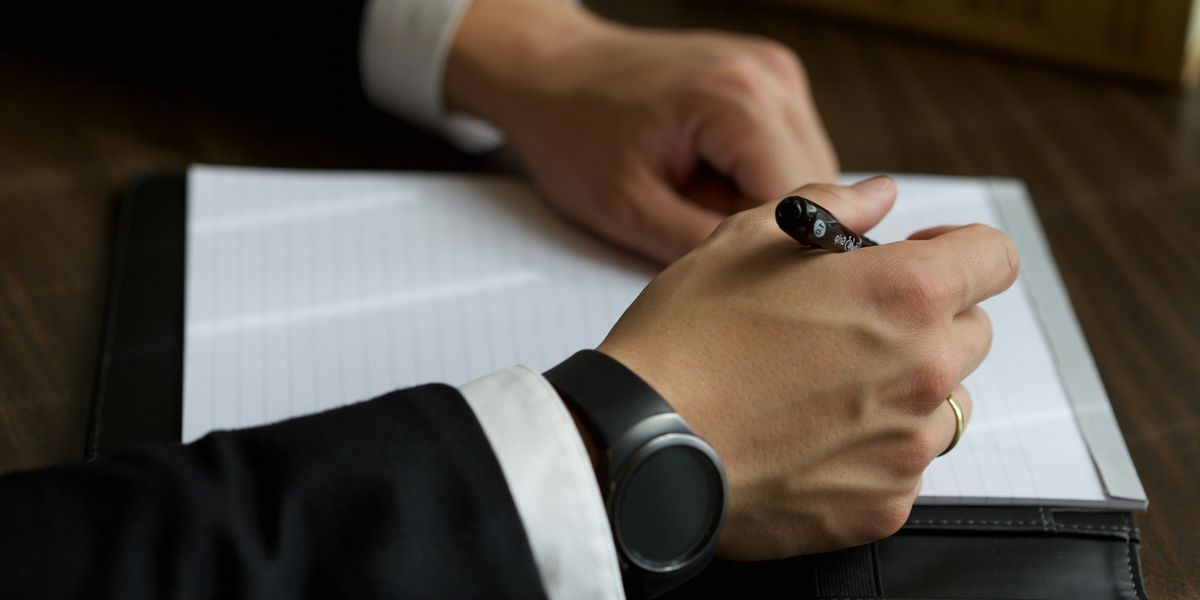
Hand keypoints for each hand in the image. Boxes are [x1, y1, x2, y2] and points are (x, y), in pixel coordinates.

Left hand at [446, 0, 836, 262]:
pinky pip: (790, 149)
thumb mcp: (628, 212)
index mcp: (736, 102)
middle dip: (771, 227)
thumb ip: (706, 248)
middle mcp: (769, 76)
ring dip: (768, 202)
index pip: (803, 207)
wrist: (551, 72)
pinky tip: (708, 176)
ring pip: (812, 172)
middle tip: (700, 231)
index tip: (734, 275)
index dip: (774, 254)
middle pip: (819, 189)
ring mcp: (776, 71)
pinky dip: (758, 175)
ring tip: (697, 197)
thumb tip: (770, 282)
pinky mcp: (771, 78)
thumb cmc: (573, 133)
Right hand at [598, 176, 1019, 558]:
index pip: (995, 258)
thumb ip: (831, 207)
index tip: (926, 257)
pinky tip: (806, 436)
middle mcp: (924, 371)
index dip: (960, 249)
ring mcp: (907, 447)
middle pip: (971, 333)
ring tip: (822, 386)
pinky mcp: (882, 506)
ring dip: (902, 387)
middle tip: (852, 323)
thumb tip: (878, 195)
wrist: (641, 445)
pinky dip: (869, 450)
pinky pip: (901, 467)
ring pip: (940, 404)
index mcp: (904, 294)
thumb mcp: (746, 239)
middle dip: (927, 319)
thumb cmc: (685, 339)